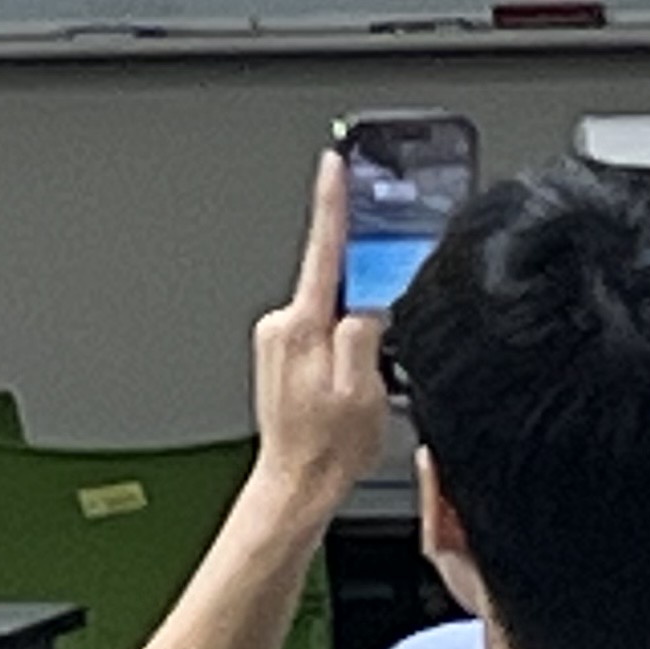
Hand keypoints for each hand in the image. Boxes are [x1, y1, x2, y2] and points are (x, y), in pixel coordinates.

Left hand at [245, 153, 393, 523]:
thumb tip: (367, 300)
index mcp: (302, 325)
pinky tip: (344, 394)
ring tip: (356, 396)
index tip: (334, 164)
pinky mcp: (280, 355)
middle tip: (371, 370)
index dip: (332, 201)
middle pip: (336, 288)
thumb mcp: (365, 392)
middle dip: (365, 310)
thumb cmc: (327, 449)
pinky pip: (322, 336)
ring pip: (333, 317)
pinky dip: (341, 353)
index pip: (323, 248)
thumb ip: (366, 333)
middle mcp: (282, 325)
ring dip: (354, 341)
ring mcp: (278, 340)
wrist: (295, 485)